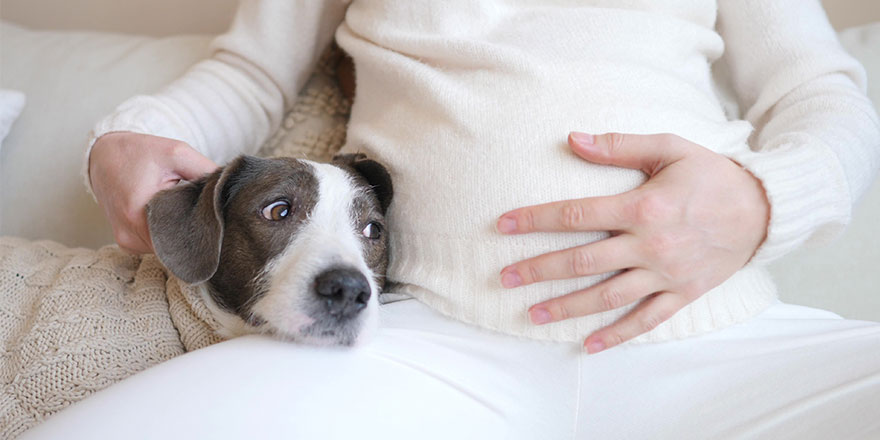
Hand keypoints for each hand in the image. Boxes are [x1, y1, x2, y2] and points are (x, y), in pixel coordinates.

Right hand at [89, 132, 217, 253]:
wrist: (104, 156)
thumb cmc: (141, 153)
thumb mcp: (177, 153)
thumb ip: (206, 170)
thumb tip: (232, 188)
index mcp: (138, 212)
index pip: (184, 237)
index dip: (206, 231)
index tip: (220, 221)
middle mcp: (130, 234)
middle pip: (176, 246)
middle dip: (195, 232)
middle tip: (209, 216)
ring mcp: (127, 242)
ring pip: (167, 248)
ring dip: (180, 233)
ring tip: (186, 212)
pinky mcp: (126, 243)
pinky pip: (156, 246)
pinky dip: (167, 234)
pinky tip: (172, 217)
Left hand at [496, 132, 769, 352]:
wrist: (764, 208)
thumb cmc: (711, 174)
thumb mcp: (669, 148)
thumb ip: (618, 146)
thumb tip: (572, 139)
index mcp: (643, 207)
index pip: (576, 215)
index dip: (535, 220)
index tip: (503, 226)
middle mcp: (650, 245)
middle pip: (583, 261)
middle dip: (539, 269)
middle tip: (505, 277)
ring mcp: (666, 274)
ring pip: (607, 296)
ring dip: (567, 307)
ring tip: (532, 314)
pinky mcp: (682, 293)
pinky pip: (646, 320)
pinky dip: (617, 335)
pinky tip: (588, 345)